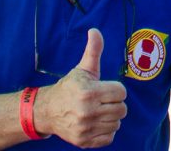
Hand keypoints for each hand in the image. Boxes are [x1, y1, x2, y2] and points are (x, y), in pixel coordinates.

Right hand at [37, 28, 127, 147]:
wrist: (47, 111)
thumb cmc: (69, 88)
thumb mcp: (82, 69)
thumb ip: (93, 51)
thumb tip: (95, 30)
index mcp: (89, 92)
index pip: (121, 92)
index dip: (115, 89)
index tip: (104, 89)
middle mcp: (87, 112)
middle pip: (122, 109)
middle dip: (114, 103)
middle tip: (101, 100)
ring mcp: (85, 128)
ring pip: (117, 123)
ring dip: (110, 117)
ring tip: (98, 111)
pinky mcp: (84, 141)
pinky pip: (109, 137)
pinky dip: (105, 130)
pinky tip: (95, 122)